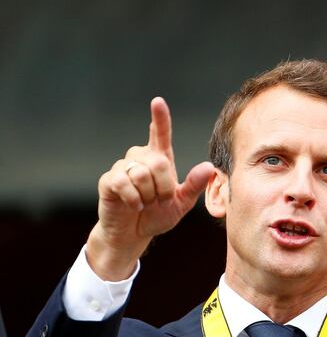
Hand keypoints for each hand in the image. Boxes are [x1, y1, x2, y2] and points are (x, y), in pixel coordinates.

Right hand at [86, 97, 215, 279]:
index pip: (160, 134)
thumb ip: (195, 186)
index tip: (157, 102)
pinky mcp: (108, 181)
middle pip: (158, 162)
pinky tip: (133, 205)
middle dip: (164, 187)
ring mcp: (123, 168)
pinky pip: (123, 183)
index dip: (160, 118)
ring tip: (145, 203)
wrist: (134, 234)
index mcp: (160, 159)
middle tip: (161, 200)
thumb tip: (208, 167)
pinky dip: (133, 199)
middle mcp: (140, 158)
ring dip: (148, 195)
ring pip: (141, 173)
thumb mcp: (181, 204)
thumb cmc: (157, 216)